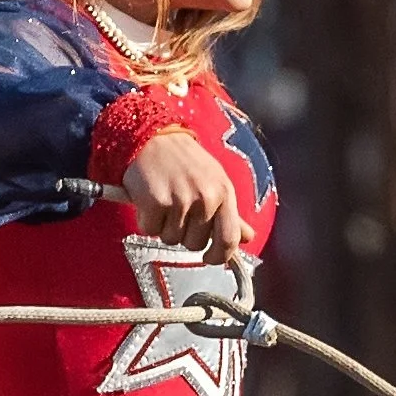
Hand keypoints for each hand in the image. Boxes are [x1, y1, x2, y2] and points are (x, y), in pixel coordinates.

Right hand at [123, 129, 252, 264]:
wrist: (151, 136)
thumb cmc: (185, 162)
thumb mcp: (215, 181)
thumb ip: (231, 214)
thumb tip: (248, 238)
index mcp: (224, 193)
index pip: (229, 239)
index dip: (219, 256)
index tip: (209, 259)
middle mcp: (206, 198)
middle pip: (195, 244)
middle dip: (183, 234)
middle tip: (177, 210)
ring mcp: (181, 200)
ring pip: (171, 239)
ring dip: (164, 226)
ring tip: (164, 201)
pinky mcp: (156, 202)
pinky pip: (150, 230)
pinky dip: (146, 220)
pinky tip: (149, 199)